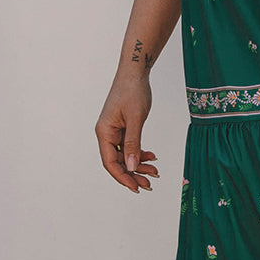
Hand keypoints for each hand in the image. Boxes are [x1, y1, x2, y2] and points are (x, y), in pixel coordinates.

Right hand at [95, 75, 158, 191]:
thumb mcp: (136, 119)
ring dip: (138, 165)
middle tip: (149, 184)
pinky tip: (152, 157)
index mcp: (104, 132)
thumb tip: (132, 167)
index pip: (110, 162)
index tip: (136, 187)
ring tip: (154, 172)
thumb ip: (133, 143)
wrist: (135, 72)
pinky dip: (140, 153)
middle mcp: (106, 133)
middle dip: (133, 174)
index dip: (123, 177)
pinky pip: (129, 146)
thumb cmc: (133, 91)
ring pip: (125, 155)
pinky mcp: (122, 127)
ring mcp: (114, 131)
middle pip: (117, 161)